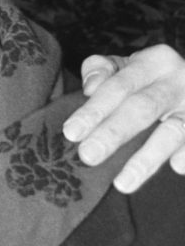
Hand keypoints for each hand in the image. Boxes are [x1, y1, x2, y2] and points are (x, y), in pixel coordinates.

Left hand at [62, 44, 184, 192]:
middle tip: (87, 156)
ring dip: (147, 158)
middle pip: (142, 108)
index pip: (117, 86)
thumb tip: (90, 88)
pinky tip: (177, 167)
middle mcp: (179, 80)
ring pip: (173, 131)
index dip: (94, 110)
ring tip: (122, 184)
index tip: (71, 133)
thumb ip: (101, 70)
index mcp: (154, 61)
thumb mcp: (126, 65)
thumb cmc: (149, 77)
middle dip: (113, 133)